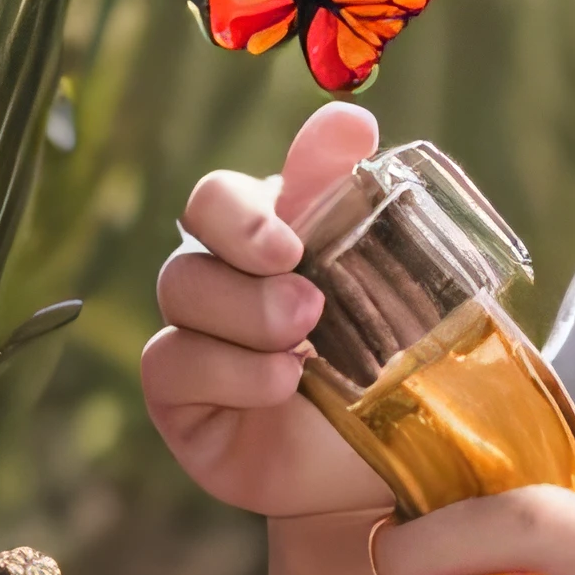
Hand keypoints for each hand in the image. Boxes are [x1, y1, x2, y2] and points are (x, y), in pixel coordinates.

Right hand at [140, 100, 389, 518]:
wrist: (404, 459)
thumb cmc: (398, 360)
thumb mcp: (390, 279)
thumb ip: (352, 202)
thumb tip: (347, 115)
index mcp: (267, 237)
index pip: (221, 196)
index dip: (245, 207)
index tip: (295, 234)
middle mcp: (222, 278)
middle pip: (194, 233)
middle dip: (247, 253)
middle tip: (309, 298)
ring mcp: (195, 338)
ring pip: (181, 292)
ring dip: (245, 316)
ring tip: (305, 350)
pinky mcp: (182, 401)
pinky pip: (171, 365)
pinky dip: (228, 371)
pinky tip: (283, 385)